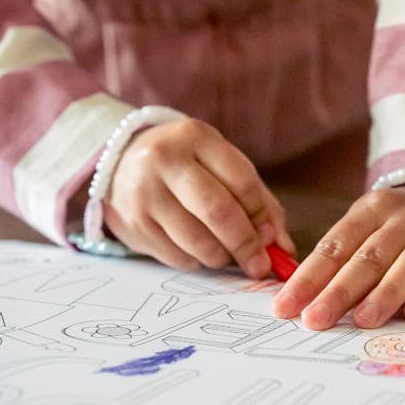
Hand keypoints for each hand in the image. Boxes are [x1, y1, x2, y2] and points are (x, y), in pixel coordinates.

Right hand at [105, 118, 293, 278]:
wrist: (121, 162)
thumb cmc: (189, 167)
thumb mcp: (224, 168)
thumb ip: (260, 204)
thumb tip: (284, 250)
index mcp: (196, 138)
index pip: (242, 182)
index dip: (262, 216)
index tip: (272, 238)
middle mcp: (165, 160)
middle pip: (218, 212)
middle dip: (246, 245)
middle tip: (259, 265)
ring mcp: (143, 193)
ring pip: (197, 241)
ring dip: (222, 257)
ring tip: (228, 254)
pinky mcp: (131, 224)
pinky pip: (176, 257)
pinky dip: (196, 261)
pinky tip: (197, 250)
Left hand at [271, 187, 404, 329]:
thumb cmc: (404, 229)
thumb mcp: (369, 230)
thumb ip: (341, 260)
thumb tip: (299, 300)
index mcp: (376, 208)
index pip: (337, 244)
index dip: (310, 277)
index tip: (285, 307)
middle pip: (372, 256)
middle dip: (341, 290)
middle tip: (316, 319)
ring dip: (387, 292)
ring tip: (363, 320)